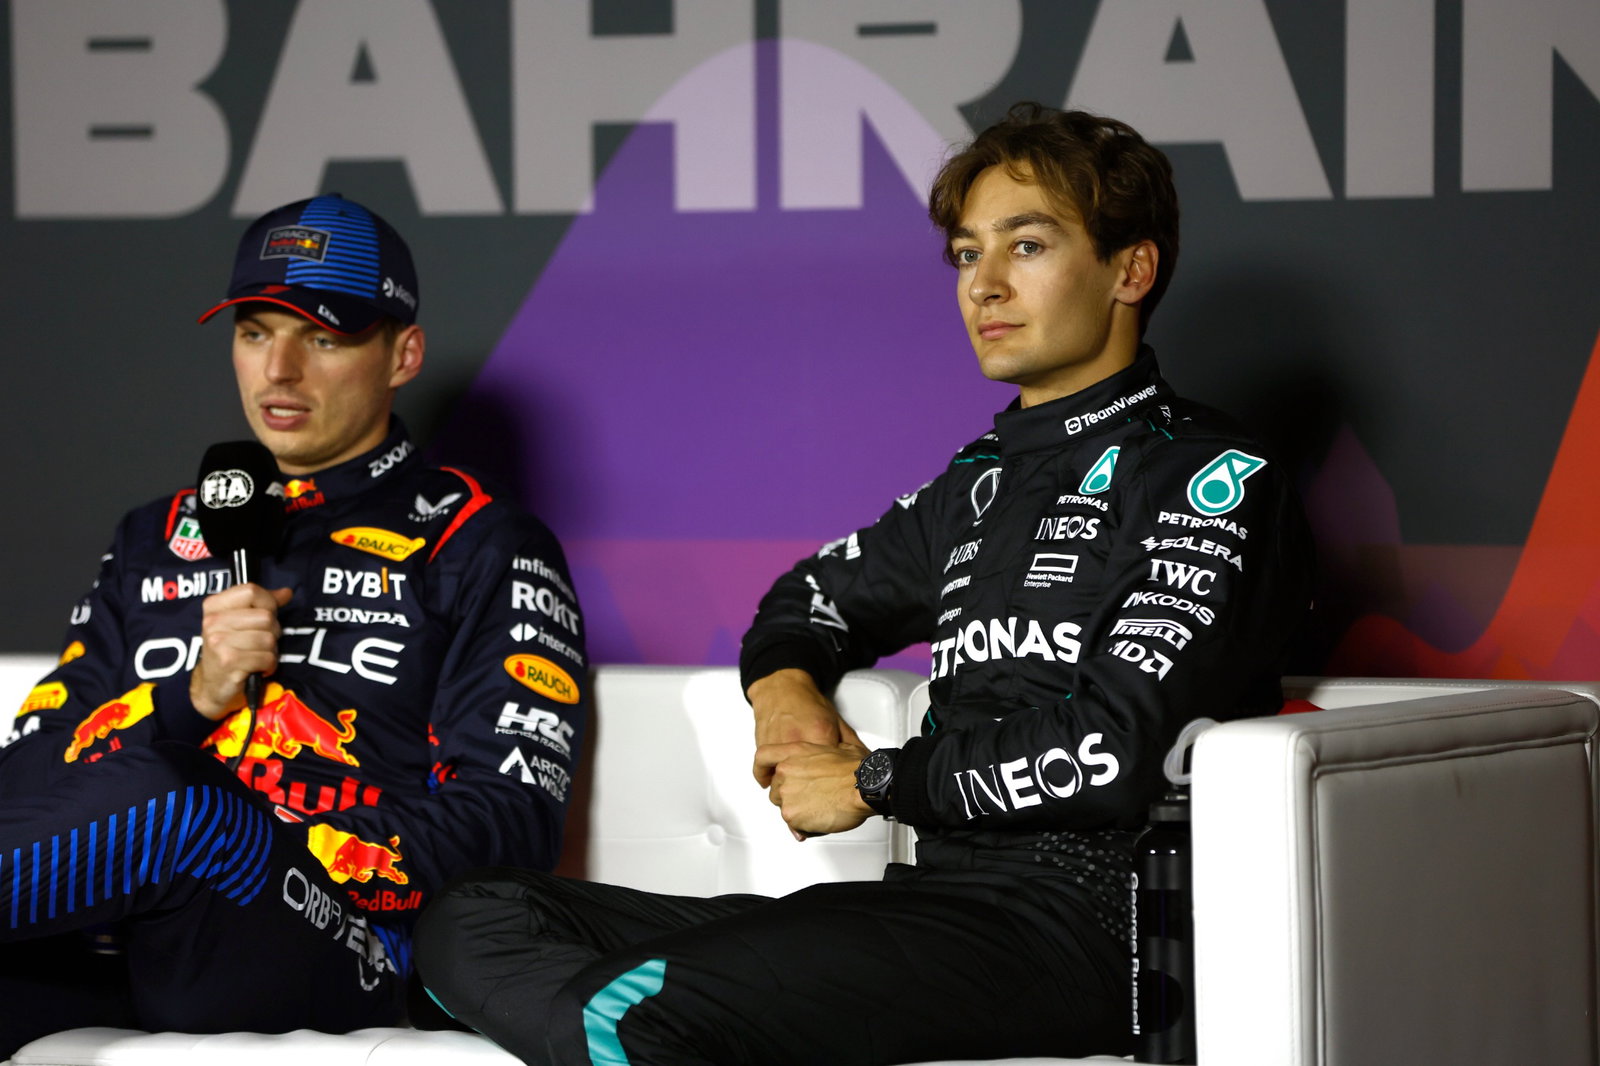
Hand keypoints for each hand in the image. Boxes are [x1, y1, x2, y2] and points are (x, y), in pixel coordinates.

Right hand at [189, 583, 292, 720]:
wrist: (211, 686)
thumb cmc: (230, 649)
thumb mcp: (240, 622)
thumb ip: (263, 604)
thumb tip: (286, 592)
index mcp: (214, 606)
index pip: (251, 591)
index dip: (268, 602)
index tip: (268, 614)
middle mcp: (213, 622)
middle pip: (266, 616)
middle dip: (273, 631)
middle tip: (261, 642)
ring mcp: (219, 642)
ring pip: (269, 638)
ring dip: (271, 651)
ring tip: (258, 656)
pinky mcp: (229, 662)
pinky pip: (267, 657)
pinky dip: (269, 665)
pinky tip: (258, 667)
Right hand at [746, 669, 844, 785]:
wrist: (781, 688)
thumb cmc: (808, 703)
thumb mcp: (837, 721)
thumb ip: (852, 745)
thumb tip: (867, 763)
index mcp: (820, 734)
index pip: (831, 771)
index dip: (836, 783)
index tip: (837, 786)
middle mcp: (796, 741)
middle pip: (805, 781)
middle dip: (814, 792)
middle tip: (819, 793)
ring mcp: (777, 746)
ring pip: (783, 782)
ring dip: (790, 789)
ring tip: (798, 789)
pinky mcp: (762, 749)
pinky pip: (765, 776)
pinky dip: (771, 781)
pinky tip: (777, 782)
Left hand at [758, 736, 872, 837]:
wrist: (864, 787)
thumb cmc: (856, 769)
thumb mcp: (838, 748)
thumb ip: (822, 755)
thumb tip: (829, 759)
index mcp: (795, 752)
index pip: (763, 757)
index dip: (761, 770)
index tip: (763, 779)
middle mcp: (786, 771)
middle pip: (776, 790)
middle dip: (792, 798)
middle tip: (814, 799)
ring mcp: (787, 794)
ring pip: (785, 809)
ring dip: (801, 812)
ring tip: (823, 808)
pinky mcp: (791, 815)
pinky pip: (795, 825)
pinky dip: (808, 826)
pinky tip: (824, 818)